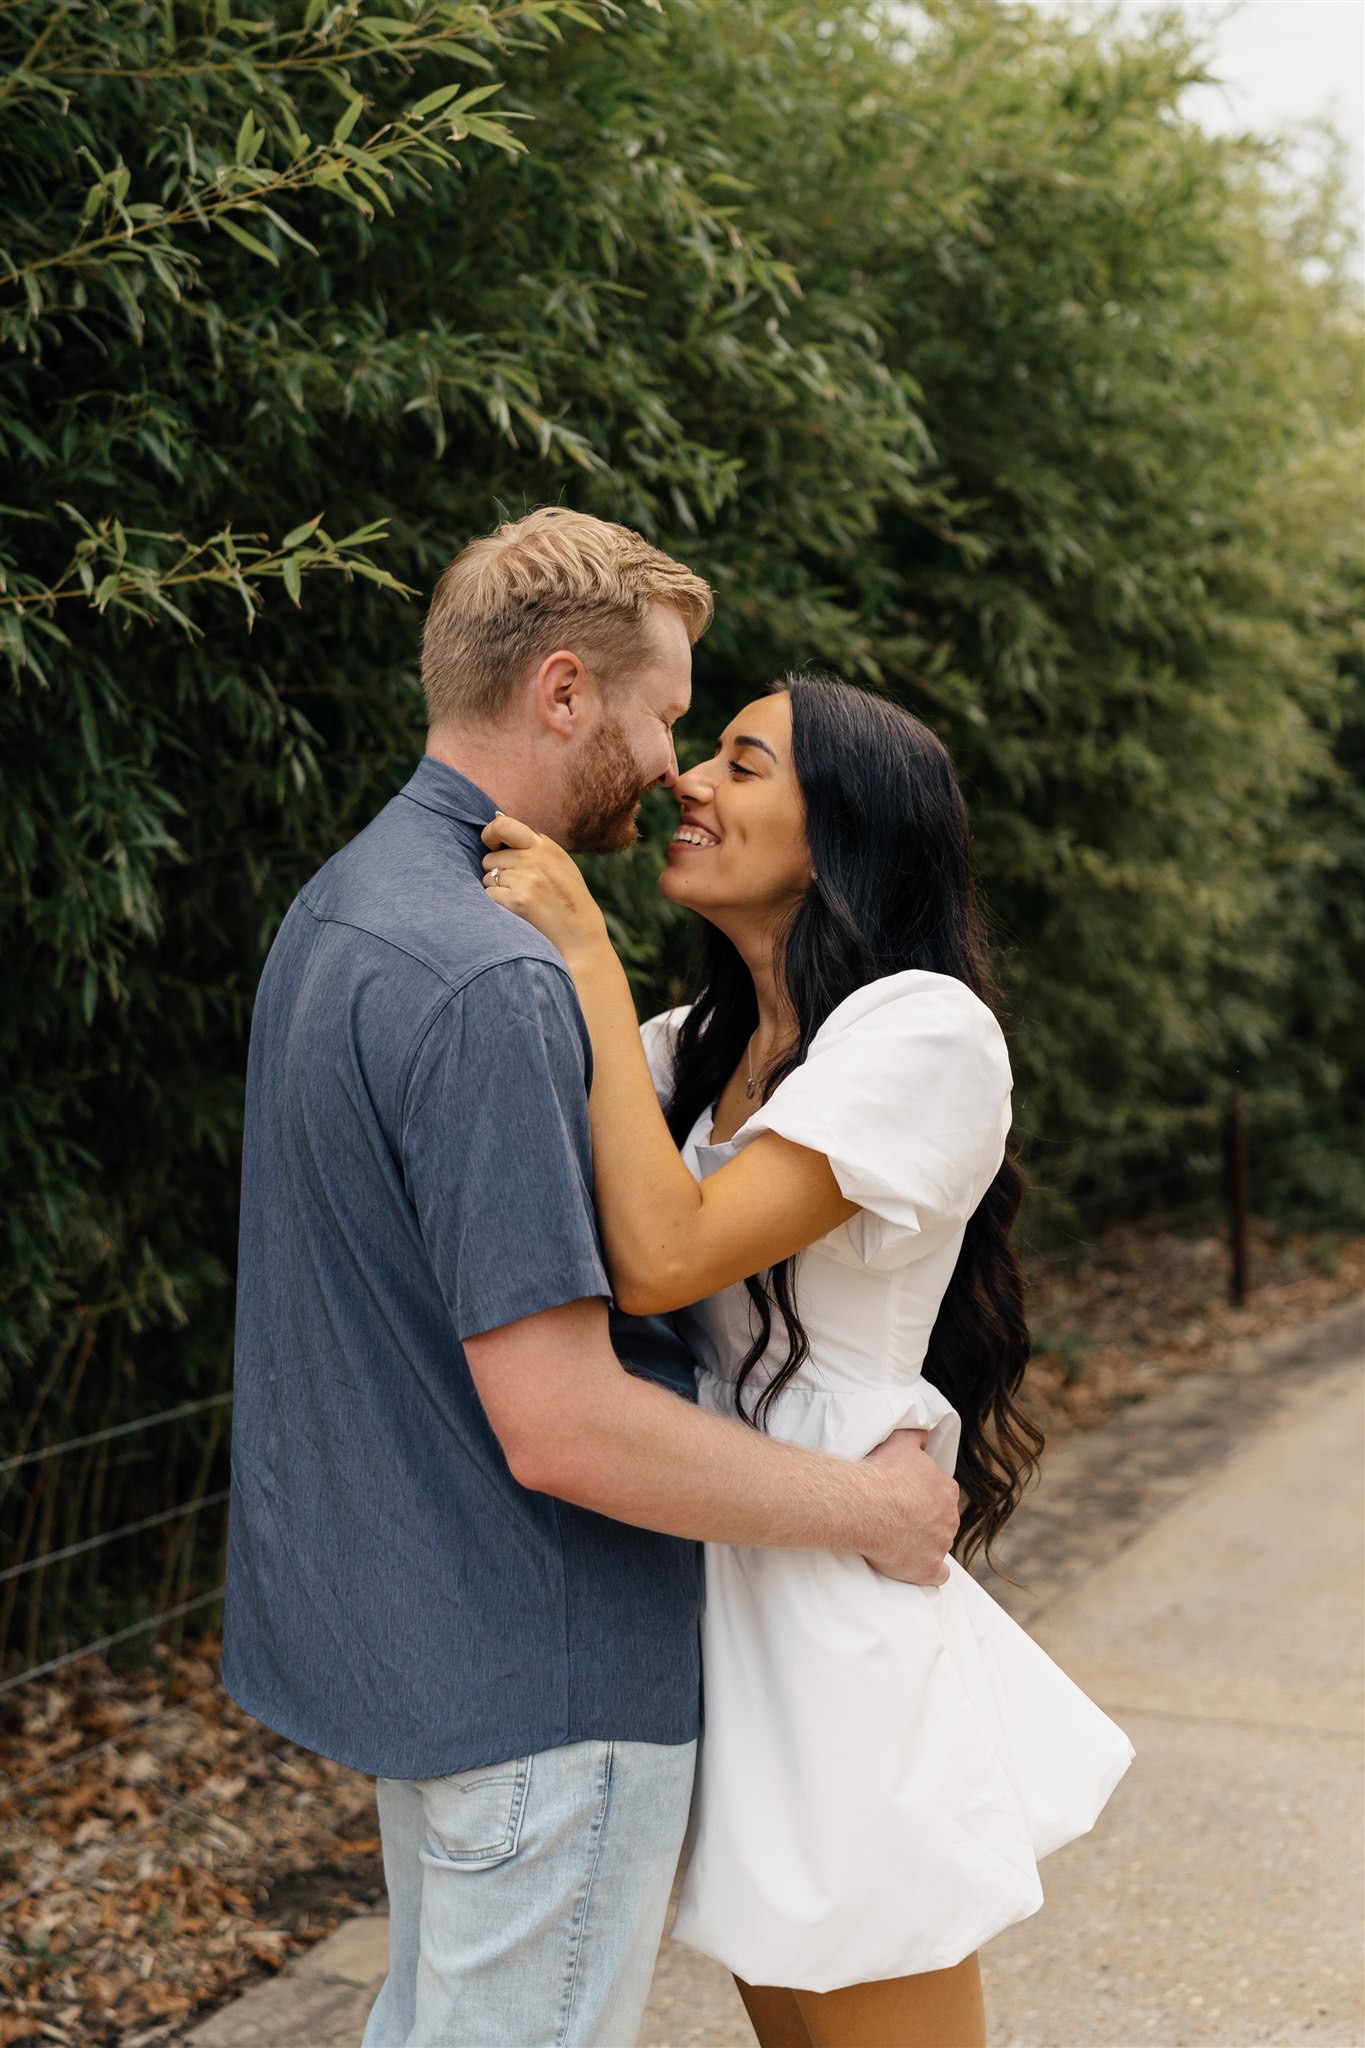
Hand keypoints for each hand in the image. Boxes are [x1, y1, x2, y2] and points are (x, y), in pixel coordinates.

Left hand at [480, 814, 609, 965]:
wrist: (581, 934)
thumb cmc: (568, 899)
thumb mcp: (560, 863)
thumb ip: (535, 847)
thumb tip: (499, 827)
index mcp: (545, 846)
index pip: (504, 825)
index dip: (490, 834)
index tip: (490, 845)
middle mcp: (535, 858)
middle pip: (491, 857)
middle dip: (494, 870)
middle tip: (513, 885)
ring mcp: (527, 880)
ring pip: (488, 877)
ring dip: (495, 889)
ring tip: (518, 899)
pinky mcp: (518, 901)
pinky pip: (490, 895)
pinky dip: (496, 903)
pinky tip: (515, 910)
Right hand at [859, 1429, 958, 1585]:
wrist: (864, 1506)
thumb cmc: (881, 1473)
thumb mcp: (901, 1441)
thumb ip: (917, 1437)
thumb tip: (924, 1435)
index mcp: (946, 1490)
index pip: (942, 1494)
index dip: (924, 1497)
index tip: (906, 1498)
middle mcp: (949, 1518)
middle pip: (942, 1520)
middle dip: (925, 1520)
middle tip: (899, 1518)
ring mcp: (940, 1545)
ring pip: (938, 1545)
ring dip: (923, 1544)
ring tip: (898, 1539)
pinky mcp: (927, 1569)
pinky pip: (937, 1575)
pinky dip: (928, 1572)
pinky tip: (915, 1566)